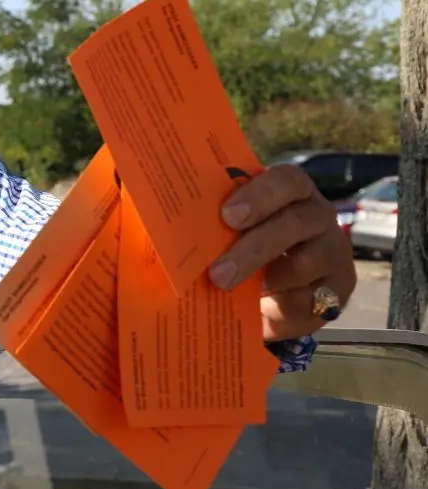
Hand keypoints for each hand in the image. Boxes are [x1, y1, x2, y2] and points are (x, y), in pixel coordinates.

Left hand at [207, 163, 356, 341]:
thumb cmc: (242, 241)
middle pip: (294, 224)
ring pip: (304, 264)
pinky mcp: (338, 289)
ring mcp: (333, 252)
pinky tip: (257, 308)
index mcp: (291, 190)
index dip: (259, 196)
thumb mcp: (227, 225)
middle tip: (218, 273)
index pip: (286, 180)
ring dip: (264, 280)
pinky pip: (312, 300)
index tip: (227, 216)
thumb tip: (151, 215)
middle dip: (253, 248)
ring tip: (228, 290)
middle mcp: (318, 216)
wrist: (275, 287)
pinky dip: (281, 306)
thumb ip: (206, 216)